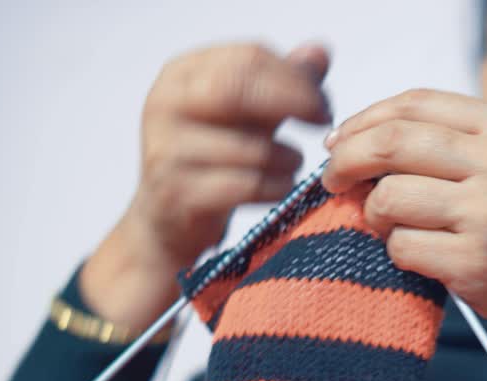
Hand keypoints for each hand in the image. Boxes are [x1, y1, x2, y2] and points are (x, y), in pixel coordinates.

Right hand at [81, 43, 331, 328]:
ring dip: (286, 157)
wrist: (165, 221)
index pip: (248, 57)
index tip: (322, 103)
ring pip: (247, 146)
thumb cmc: (212, 160)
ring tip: (294, 164)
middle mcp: (165, 104)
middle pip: (239, 89)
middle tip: (322, 123)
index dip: (294, 77)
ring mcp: (166, 150)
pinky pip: (243, 185)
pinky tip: (282, 187)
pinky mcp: (176, 193)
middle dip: (292, 103)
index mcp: (182, 75)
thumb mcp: (248, 115)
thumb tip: (319, 52)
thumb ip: (282, 82)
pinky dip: (274, 187)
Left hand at [321, 89, 486, 380]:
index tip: (339, 141)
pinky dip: (397, 254)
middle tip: (331, 181)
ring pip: (389, 197)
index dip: (365, 119)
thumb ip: (455, 145)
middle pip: (393, 142)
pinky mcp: (476, 262)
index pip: (417, 103)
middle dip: (346, 161)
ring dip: (374, 216)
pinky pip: (401, 246)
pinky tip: (421, 259)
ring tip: (391, 228)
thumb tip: (362, 137)